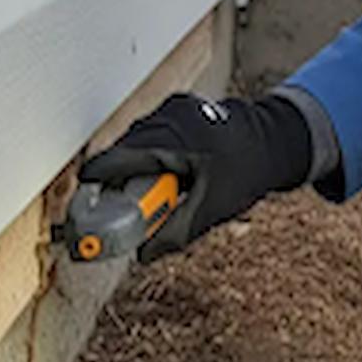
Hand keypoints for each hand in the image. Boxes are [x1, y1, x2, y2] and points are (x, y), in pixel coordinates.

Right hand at [78, 93, 312, 260]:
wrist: (278, 138)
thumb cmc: (248, 171)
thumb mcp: (212, 209)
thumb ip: (175, 233)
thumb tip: (142, 255)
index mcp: (176, 139)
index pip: (120, 156)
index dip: (98, 177)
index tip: (83, 196)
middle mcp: (171, 115)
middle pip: (125, 148)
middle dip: (116, 176)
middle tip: (110, 206)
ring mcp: (176, 106)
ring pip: (136, 137)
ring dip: (132, 163)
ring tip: (140, 192)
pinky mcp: (180, 106)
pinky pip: (150, 130)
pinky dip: (147, 151)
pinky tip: (157, 172)